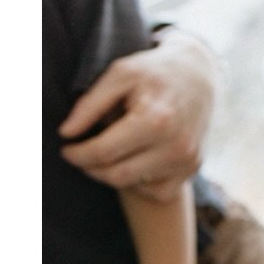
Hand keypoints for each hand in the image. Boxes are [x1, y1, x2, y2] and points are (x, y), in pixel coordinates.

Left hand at [58, 28, 216, 198]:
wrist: (197, 73)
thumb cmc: (153, 72)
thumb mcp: (120, 74)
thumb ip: (90, 104)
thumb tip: (66, 133)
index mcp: (155, 120)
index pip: (103, 152)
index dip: (77, 154)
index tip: (66, 148)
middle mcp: (175, 145)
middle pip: (116, 174)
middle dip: (91, 167)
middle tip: (81, 153)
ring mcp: (187, 159)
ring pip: (135, 184)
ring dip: (114, 173)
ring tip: (111, 150)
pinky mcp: (193, 167)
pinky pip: (158, 191)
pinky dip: (141, 181)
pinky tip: (136, 159)